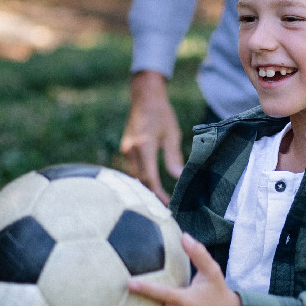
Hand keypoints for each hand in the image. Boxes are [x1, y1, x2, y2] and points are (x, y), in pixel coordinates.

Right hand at [120, 70, 184, 202]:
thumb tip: (179, 178)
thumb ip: (174, 158)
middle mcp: (131, 150)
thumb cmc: (161, 113)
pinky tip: (152, 188)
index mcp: (143, 146)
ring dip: (147, 189)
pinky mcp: (126, 149)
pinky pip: (133, 170)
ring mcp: (126, 150)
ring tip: (161, 202)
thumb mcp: (172, 135)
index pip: (149, 178)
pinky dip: (142, 180)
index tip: (169, 205)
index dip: (159, 194)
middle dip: (152, 196)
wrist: (145, 96)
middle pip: (140, 181)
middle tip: (167, 209)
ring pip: (135, 177)